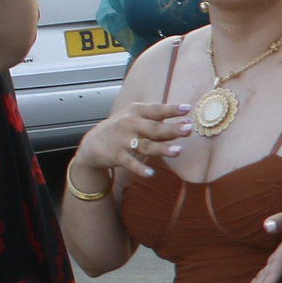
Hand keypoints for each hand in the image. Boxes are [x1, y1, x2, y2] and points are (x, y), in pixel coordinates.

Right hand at [71, 101, 190, 182]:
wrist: (92, 144)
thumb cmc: (122, 129)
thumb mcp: (135, 118)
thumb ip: (158, 120)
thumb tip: (186, 121)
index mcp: (136, 112)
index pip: (156, 110)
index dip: (171, 109)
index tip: (187, 108)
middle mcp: (130, 124)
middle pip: (154, 128)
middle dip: (171, 129)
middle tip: (189, 129)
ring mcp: (123, 141)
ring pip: (146, 145)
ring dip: (162, 148)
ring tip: (178, 151)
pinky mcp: (117, 156)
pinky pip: (131, 163)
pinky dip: (140, 168)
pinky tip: (150, 174)